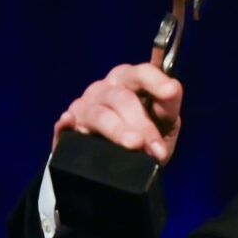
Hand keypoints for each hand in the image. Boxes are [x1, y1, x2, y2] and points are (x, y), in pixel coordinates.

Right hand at [52, 55, 182, 164]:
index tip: (171, 91)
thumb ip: (170, 107)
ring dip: (118, 130)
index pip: (143, 72)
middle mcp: (106, 89)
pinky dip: (67, 123)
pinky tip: (70, 123)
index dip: (157, 82)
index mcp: (131, 81)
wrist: (124, 165)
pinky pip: (64, 125)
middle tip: (155, 147)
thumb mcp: (165, 124)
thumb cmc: (147, 135)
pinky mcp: (68, 128)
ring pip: (100, 115)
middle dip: (141, 122)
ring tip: (135, 145)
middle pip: (122, 97)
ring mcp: (84, 107)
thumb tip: (172, 88)